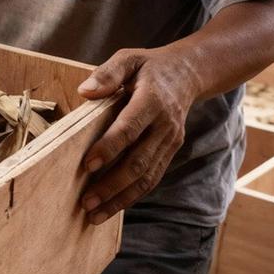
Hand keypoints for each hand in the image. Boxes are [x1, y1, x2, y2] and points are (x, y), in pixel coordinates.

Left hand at [77, 47, 199, 223]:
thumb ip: (108, 74)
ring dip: (121, 198)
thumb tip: (85, 92)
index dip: (109, 147)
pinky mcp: (170, 151)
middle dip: (111, 184)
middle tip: (86, 201)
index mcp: (152, 100)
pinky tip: (112, 206)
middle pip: (138, 161)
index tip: (87, 164)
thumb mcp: (129, 58)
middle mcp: (165, 125)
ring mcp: (170, 141)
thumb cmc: (149, 67)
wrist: (188, 74)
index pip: (129, 129)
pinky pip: (152, 177)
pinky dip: (133, 195)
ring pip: (146, 176)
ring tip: (95, 214)